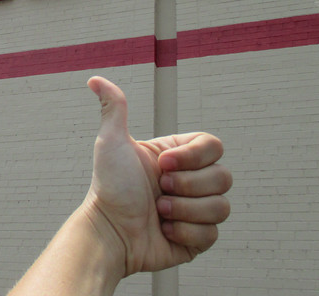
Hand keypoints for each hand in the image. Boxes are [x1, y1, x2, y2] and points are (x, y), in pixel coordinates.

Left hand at [82, 76, 231, 276]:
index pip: (213, 146)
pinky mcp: (197, 238)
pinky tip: (164, 230)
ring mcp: (195, 210)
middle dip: (187, 186)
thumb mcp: (111, 142)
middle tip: (159, 190)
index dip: (193, 157)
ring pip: (221, 206)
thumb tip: (95, 79)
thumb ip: (113, 107)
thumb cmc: (108, 187)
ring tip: (159, 212)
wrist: (110, 232)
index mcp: (177, 156)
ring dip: (185, 210)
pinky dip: (185, 233)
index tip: (163, 164)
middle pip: (223, 177)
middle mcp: (190, 181)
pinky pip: (212, 233)